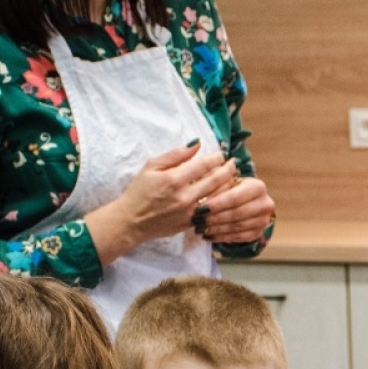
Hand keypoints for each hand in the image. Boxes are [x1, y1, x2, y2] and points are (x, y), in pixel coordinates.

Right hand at [85, 142, 237, 261]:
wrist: (132, 221)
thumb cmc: (139, 191)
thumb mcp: (151, 166)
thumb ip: (175, 155)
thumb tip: (196, 144)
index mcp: (174, 179)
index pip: (203, 165)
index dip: (217, 158)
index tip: (223, 153)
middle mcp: (185, 196)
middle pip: (216, 181)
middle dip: (228, 170)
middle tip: (235, 163)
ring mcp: (190, 212)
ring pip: (218, 197)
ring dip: (229, 186)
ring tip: (235, 177)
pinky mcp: (192, 223)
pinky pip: (212, 211)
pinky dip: (221, 201)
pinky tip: (226, 194)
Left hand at [192, 175, 274, 245]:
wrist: (245, 199)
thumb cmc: (230, 186)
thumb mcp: (224, 180)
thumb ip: (215, 184)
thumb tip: (200, 192)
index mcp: (257, 187)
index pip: (234, 198)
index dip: (216, 205)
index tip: (199, 209)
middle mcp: (265, 204)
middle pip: (237, 214)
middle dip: (214, 218)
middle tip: (197, 221)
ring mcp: (263, 220)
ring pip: (237, 227)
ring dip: (216, 229)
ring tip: (199, 229)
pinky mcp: (259, 233)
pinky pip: (239, 238)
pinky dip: (221, 238)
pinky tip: (208, 236)